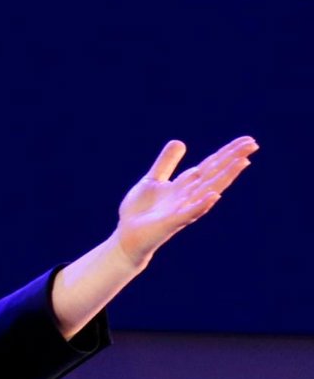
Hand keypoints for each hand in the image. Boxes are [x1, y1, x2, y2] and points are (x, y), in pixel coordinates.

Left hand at [115, 136, 257, 266]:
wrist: (126, 237)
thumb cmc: (140, 212)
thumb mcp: (152, 180)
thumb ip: (166, 163)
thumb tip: (180, 141)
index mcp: (184, 185)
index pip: (210, 165)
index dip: (227, 153)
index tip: (248, 140)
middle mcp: (188, 196)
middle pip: (214, 174)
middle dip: (232, 160)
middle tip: (253, 145)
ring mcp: (182, 209)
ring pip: (208, 191)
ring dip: (225, 177)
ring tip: (243, 162)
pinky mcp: (171, 223)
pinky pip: (190, 213)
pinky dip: (202, 204)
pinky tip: (214, 195)